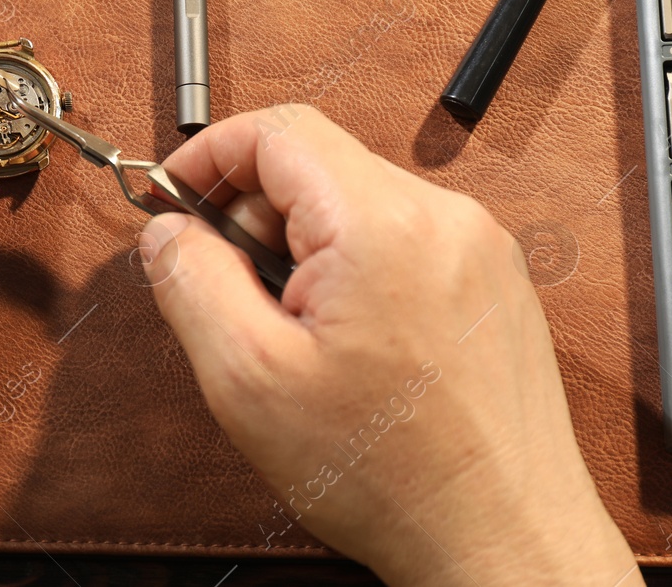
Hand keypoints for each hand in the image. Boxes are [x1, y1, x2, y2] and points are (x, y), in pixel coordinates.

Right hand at [138, 106, 639, 586]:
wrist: (504, 542)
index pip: (278, 129)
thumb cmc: (392, 474)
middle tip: (225, 286)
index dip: (209, 155)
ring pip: (354, 201)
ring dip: (299, 243)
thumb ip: (191, 282)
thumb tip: (167, 231)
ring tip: (287, 330)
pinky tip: (338, 340)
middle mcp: (442, 217)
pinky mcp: (491, 280)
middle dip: (250, 210)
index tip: (174, 198)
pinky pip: (397, 236)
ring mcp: (477, 247)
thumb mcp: (247, 378)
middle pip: (316, 162)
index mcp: (382, 224)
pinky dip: (349, 264)